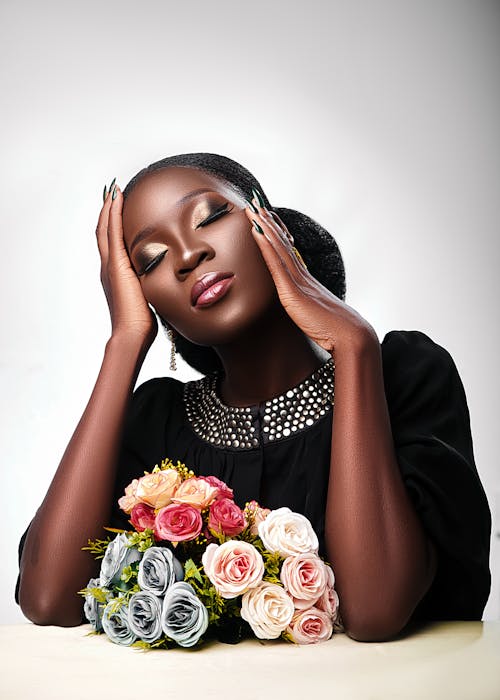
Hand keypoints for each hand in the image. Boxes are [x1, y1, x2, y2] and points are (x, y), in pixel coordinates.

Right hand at [96, 181, 157, 346]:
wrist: (132, 333)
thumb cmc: (142, 323)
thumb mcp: (150, 297)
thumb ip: (154, 286)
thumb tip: (169, 282)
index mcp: (117, 275)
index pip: (112, 243)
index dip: (113, 225)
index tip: (118, 208)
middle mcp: (109, 267)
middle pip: (104, 232)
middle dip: (107, 211)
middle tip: (111, 192)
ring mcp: (110, 265)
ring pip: (105, 228)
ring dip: (109, 207)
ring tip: (113, 190)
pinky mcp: (116, 265)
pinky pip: (112, 232)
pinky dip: (113, 213)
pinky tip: (117, 198)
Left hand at [245, 191, 375, 354]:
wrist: (349, 335)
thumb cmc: (335, 330)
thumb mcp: (314, 316)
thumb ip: (305, 308)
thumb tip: (301, 309)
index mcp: (306, 281)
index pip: (288, 250)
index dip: (276, 232)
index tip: (266, 216)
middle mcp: (302, 275)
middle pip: (281, 241)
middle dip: (267, 221)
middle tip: (254, 201)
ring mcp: (298, 280)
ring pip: (278, 246)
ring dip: (263, 225)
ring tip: (251, 207)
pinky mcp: (293, 291)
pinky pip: (276, 263)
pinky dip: (265, 245)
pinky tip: (256, 231)